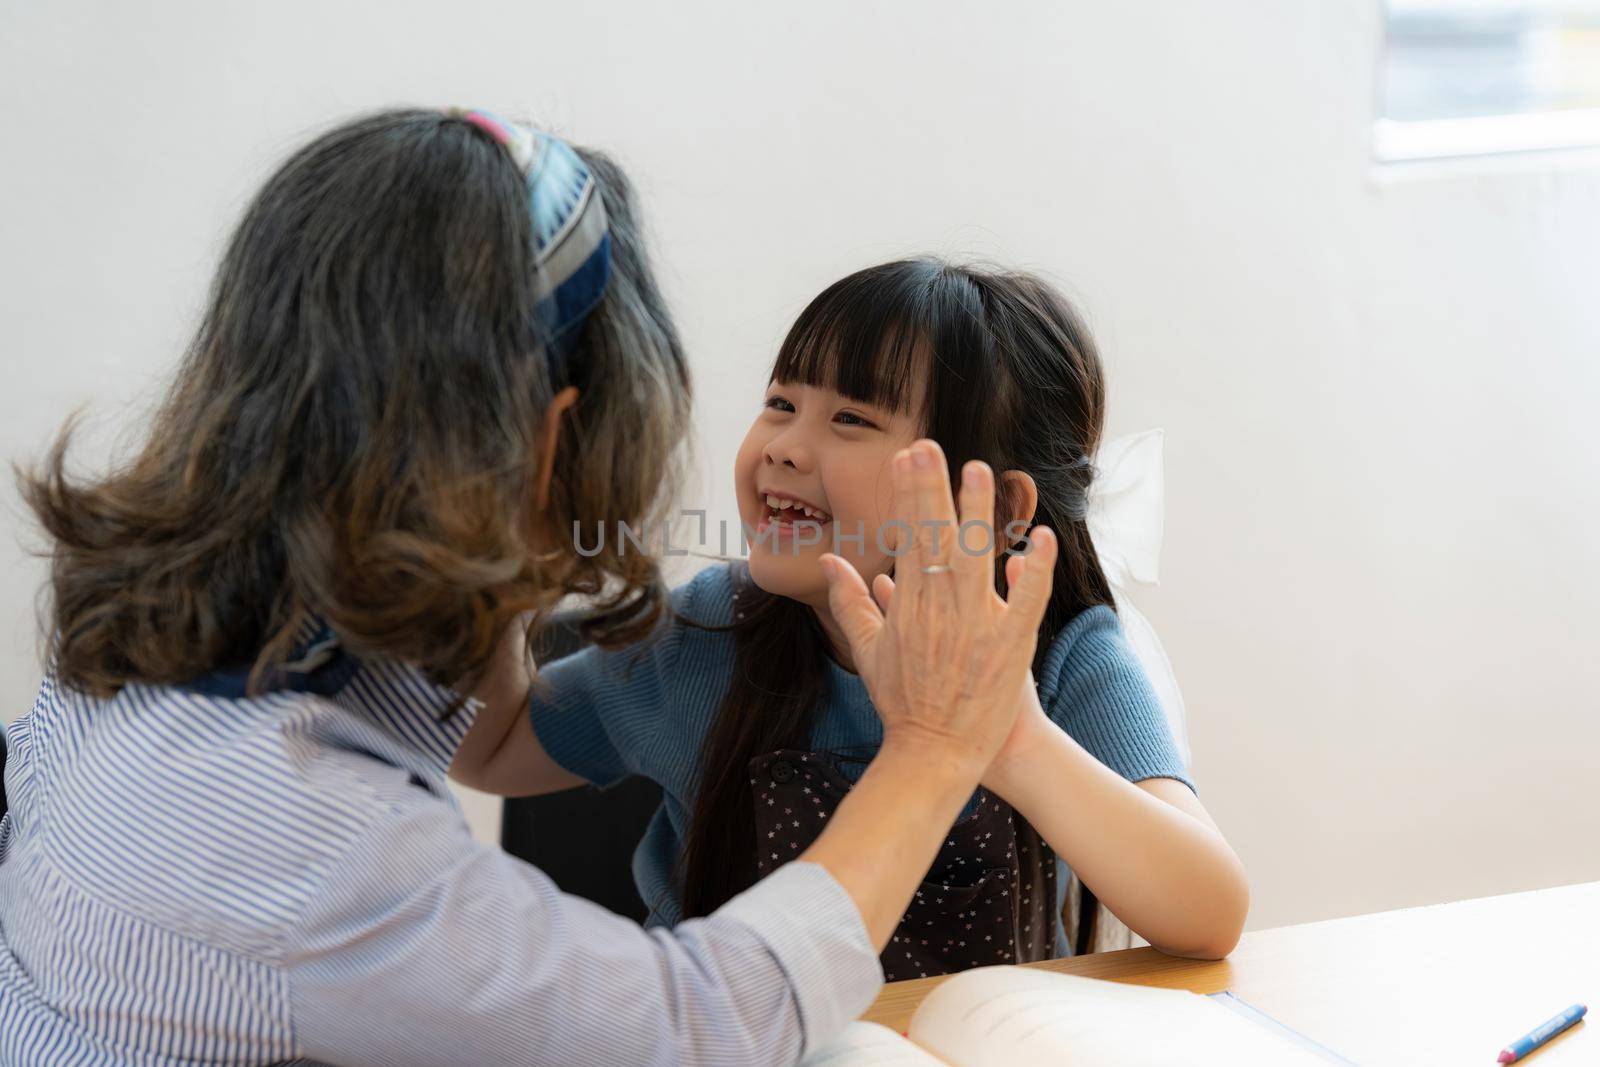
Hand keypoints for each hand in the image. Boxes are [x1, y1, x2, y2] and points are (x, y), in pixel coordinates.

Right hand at [818, 439, 1057, 780]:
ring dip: (979, 512)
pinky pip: (1027, 600)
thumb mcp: (867, 650)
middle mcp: (941, 608)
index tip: (908, 458)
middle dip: (933, 488)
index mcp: (908, 605)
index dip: (909, 494)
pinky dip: (1035, 570)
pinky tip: (1041, 539)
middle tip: (930, 446)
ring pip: (980, 558)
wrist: (933, 755)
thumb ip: (852, 602)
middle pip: (938, 537)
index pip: (909, 536)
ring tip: (979, 470)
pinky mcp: (1010, 646)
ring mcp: (977, 625)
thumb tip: (832, 563)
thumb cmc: (901, 703)